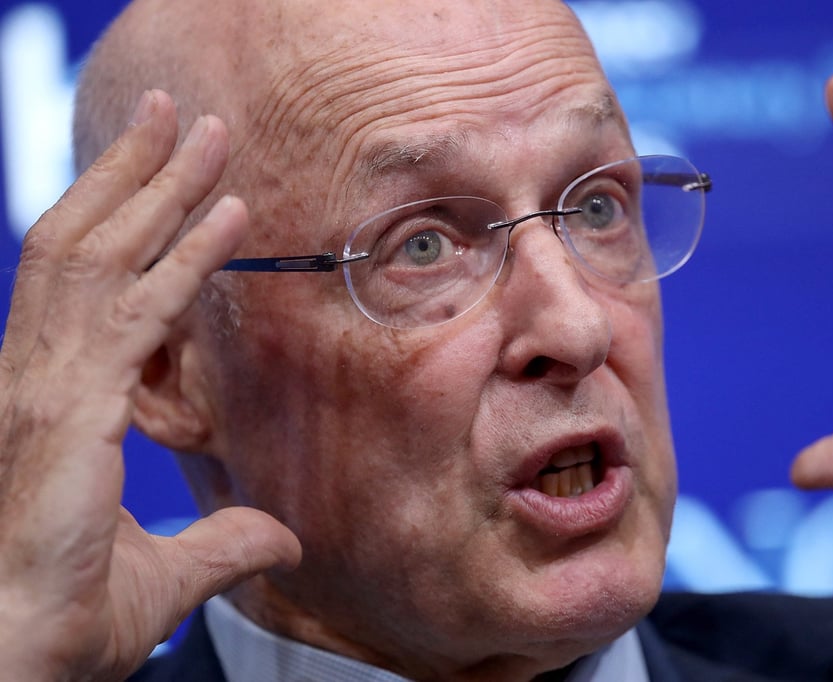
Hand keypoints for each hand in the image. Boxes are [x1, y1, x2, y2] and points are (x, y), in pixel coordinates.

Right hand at [0, 90, 299, 679]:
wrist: (17, 658)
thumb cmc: (65, 623)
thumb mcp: (166, 576)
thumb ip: (222, 545)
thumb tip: (281, 539)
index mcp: (51, 398)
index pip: (86, 284)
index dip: (128, 224)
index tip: (177, 184)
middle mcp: (36, 374)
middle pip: (85, 243)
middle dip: (134, 172)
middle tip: (180, 114)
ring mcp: (45, 383)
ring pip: (99, 252)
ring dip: (154, 183)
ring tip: (200, 128)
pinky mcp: (69, 404)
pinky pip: (138, 308)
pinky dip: (186, 256)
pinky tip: (230, 215)